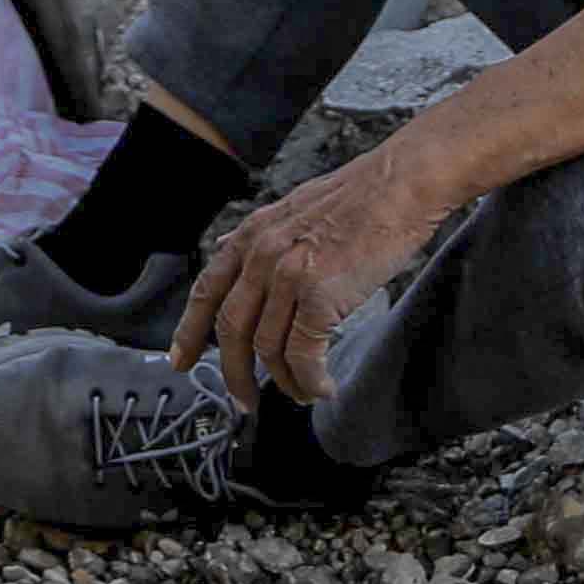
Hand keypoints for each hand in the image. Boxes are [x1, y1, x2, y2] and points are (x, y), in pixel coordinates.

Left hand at [172, 139, 459, 406]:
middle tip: (244, 400)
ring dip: (284, 382)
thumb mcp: (295, 208)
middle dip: (233, 374)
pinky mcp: (321, 295)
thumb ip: (264, 238)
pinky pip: (305, 356)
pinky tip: (324, 387)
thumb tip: (233, 254)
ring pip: (268, 349)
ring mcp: (289, 275)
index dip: (188, 331)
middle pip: (230, 330)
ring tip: (303, 393)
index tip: (180, 361)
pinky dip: (311, 381)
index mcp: (254, 233)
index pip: (207, 289)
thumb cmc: (363, 197)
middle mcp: (263, 254)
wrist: (403, 183)